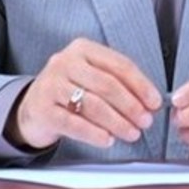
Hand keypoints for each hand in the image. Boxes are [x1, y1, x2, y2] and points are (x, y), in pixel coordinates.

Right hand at [7, 38, 162, 150]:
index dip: (140, 85)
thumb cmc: (69, 90)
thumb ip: (118, 83)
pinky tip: (108, 140)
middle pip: (107, 84)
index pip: (118, 64)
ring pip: (92, 104)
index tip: (155, 103)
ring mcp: (51, 84)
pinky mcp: (43, 109)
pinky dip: (94, 134)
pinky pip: (74, 123)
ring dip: (117, 122)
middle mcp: (65, 62)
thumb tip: (149, 103)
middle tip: (145, 122)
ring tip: (132, 133)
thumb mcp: (91, 77)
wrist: (33, 106)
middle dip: (131, 106)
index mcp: (82, 49)